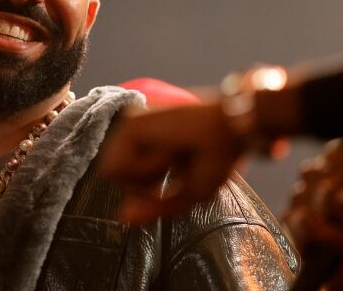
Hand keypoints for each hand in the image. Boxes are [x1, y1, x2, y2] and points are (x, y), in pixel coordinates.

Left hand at [99, 96, 243, 222]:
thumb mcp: (186, 194)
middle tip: (174, 163)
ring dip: (146, 174)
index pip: (126, 184)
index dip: (145, 191)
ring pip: (111, 174)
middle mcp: (133, 136)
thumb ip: (153, 209)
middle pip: (115, 181)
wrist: (231, 130)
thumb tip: (122, 218)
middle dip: (144, 185)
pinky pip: (117, 166)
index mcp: (145, 148)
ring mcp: (129, 127)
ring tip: (171, 154)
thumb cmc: (218, 158)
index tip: (173, 173)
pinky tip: (165, 149)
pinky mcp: (129, 124)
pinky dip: (144, 168)